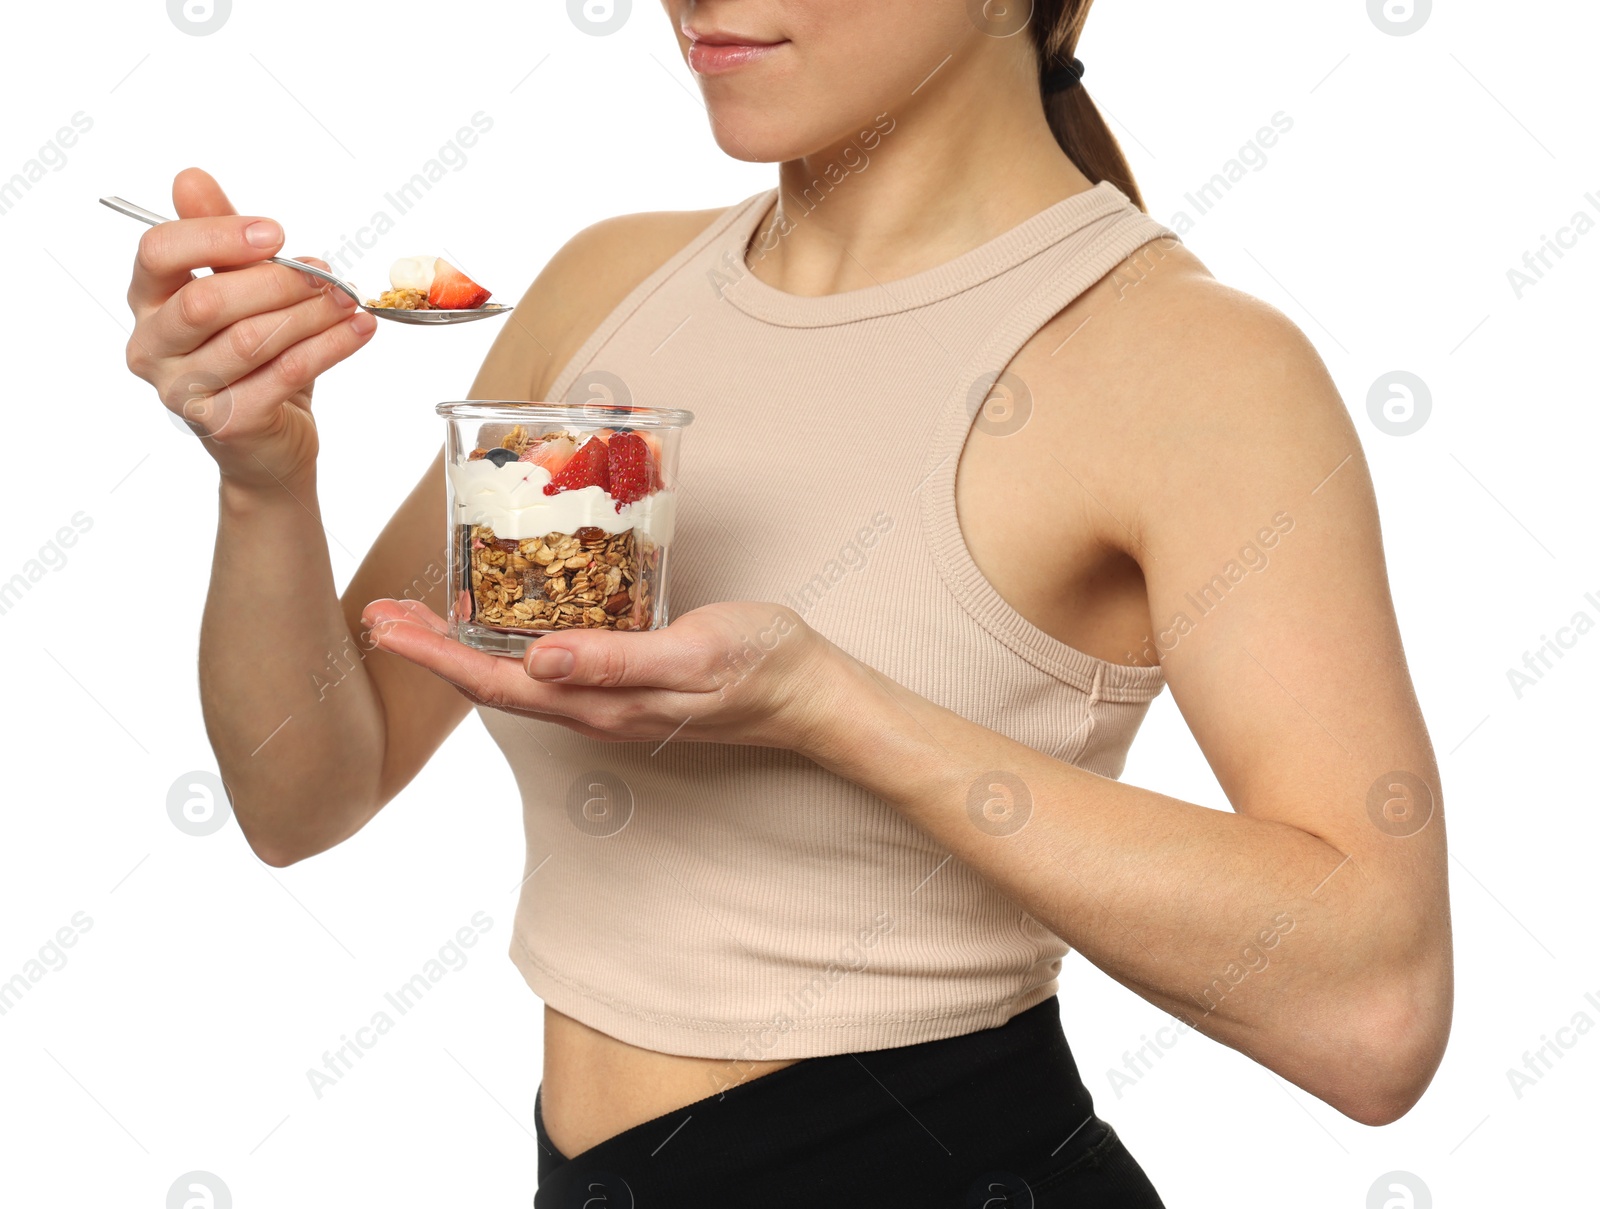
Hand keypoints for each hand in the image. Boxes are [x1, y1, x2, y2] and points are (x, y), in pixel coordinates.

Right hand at [123, 167, 378, 489]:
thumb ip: (220, 238)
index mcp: (146, 301)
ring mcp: (184, 391)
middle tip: (326, 273)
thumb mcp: (239, 288)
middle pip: (206, 301)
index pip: (159, 253)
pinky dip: (331, 346)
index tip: (275, 233)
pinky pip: (285, 374)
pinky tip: (359, 329)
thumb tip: (190, 178)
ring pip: (252, 340)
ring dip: (311, 314)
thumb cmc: (254, 356)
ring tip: (350, 299)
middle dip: (276, 281)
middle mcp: (152, 347)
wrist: (270, 439)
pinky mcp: (227, 423)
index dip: (218, 236)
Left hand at [358, 597, 843, 751]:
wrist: (809, 694)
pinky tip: (504, 624)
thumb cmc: (760, 665)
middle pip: (492, 683)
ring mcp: (610, 700)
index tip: (384, 625)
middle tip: (379, 614)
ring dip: (462, 649)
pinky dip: (507, 646)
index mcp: (602, 702)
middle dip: (430, 650)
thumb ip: (617, 659)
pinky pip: (550, 669)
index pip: (497, 682)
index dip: (435, 655)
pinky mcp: (627, 682)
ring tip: (421, 618)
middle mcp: (595, 708)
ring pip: (516, 678)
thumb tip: (540, 661)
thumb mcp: (693, 652)